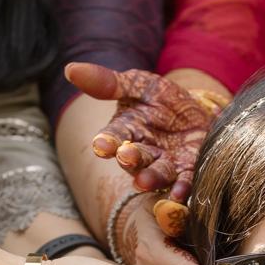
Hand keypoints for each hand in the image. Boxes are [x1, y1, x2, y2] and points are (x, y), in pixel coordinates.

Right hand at [65, 62, 224, 235]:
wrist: (194, 111)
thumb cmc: (158, 98)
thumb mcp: (137, 84)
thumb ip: (108, 82)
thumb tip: (70, 70)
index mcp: (125, 130)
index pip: (112, 137)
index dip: (106, 142)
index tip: (101, 146)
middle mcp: (142, 152)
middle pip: (133, 159)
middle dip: (129, 159)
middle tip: (125, 157)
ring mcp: (164, 163)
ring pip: (156, 174)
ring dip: (150, 179)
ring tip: (145, 182)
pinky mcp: (186, 170)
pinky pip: (183, 182)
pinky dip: (181, 189)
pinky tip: (179, 194)